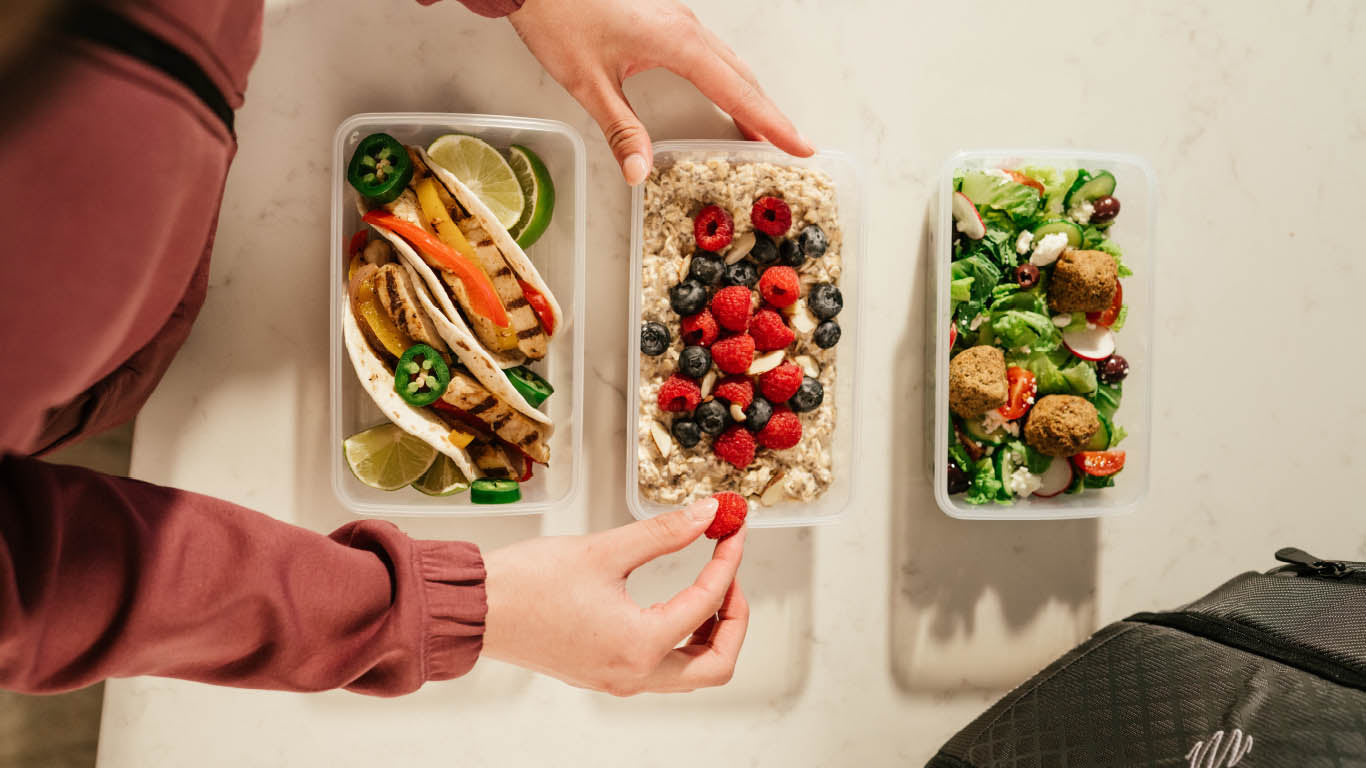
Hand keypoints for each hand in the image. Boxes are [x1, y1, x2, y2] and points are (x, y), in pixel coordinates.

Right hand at [480, 497, 748, 694]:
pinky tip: (674, 605)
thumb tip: (706, 513)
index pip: (708, 603)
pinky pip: (663, 669)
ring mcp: (619, 680)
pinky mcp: (605, 674)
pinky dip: (682, 640)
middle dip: (735, 618)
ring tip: (706, 587)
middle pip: (716, 664)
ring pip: (692, 673)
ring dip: (710, 633)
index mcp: (640, 645)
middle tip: (728, 574)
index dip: (728, 561)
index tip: (732, 531)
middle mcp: (634, 674)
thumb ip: (663, 532)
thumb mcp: (604, 549)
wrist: (477, 609)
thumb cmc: (528, 583)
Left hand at [507, 0, 812, 184]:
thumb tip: (640, 173)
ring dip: (751, 98)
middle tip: (793, 148)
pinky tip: (729, 99)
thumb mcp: (587, 82)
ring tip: (765, 134)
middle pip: (743, 77)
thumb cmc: (559, 19)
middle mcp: (687, 28)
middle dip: (770, 115)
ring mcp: (680, 21)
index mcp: (677, 42)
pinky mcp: (668, 21)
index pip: (737, 91)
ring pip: (731, 63)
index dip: (771, 123)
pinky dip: (731, 81)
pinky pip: (713, 55)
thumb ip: (620, 129)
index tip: (800, 146)